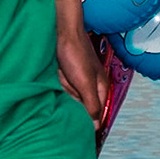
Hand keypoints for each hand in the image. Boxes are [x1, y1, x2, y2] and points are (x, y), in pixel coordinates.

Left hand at [54, 0, 106, 124]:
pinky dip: (59, 78)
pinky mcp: (69, 73)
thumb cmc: (75, 54)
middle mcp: (92, 84)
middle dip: (71, 93)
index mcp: (101, 87)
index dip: (86, 116)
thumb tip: (96, 127)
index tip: (77, 120)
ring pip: (69, 93)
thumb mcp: (84, 83)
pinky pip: (62, 84)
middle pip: (80, 103)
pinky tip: (59, 69)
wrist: (63, 31)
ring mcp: (80, 78)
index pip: (96, 113)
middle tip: (70, 79)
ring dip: (64, 84)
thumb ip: (91, 105)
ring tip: (64, 71)